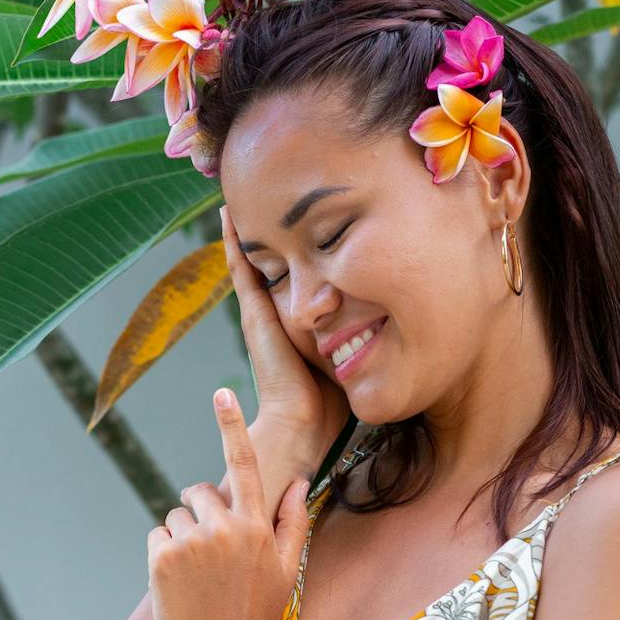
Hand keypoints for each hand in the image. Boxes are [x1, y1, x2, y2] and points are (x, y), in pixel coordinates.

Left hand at [149, 388, 311, 619]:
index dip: (231, 424)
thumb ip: (294, 522)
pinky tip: (178, 586)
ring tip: (196, 579)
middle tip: (209, 554)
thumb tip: (299, 482)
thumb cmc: (258, 618)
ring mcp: (190, 543)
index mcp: (256, 526)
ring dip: (180, 538)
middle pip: (199, 494)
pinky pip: (156, 537)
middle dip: (199, 512)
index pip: (243, 463)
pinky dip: (162, 555)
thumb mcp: (287, 571)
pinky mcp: (160, 559)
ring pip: (175, 517)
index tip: (221, 392)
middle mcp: (224, 528)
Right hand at [219, 203, 350, 457]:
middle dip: (269, 232)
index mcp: (293, 324)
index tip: (300, 221)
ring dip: (246, 230)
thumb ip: (360, 336)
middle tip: (264, 196)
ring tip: (240, 197)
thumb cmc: (330, 403)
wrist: (302, 423)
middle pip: (268, 263)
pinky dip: (233, 241)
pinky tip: (227, 215)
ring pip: (249, 261)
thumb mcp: (350, 356)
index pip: (291, 278)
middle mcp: (272, 315)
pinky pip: (239, 268)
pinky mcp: (253, 314)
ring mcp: (259, 313)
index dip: (294, 251)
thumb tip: (392, 317)